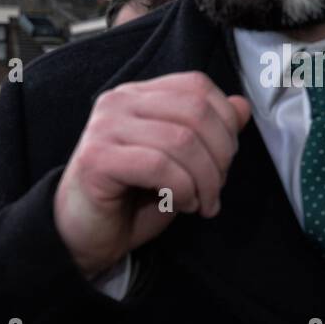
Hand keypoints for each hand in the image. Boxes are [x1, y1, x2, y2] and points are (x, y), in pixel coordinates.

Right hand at [53, 72, 252, 277]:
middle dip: (220, 156)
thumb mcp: (180, 163)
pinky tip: (179, 204)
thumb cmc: (128, 199)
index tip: (224, 162)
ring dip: (204, 180)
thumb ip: (208, 133)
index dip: (225, 124)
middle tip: (215, 190)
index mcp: (137, 95)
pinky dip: (181, 189)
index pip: (197, 86)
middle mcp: (118, 102)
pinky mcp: (97, 158)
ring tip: (199, 202)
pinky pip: (158, 166)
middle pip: (195, 111)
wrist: (83, 236)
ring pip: (182, 140)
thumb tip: (241, 107)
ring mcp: (104, 127)